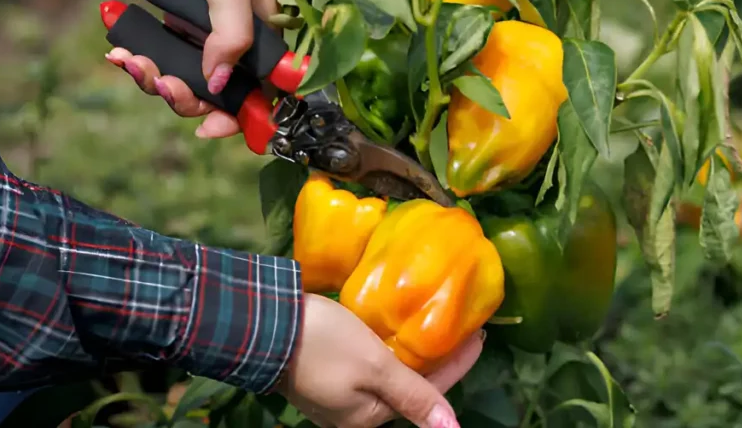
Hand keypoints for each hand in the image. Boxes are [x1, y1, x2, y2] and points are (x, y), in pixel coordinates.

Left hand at [106, 0, 275, 138]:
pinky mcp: (175, 36)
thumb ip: (232, 34)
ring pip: (185, 84)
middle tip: (159, 82)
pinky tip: (119, 48)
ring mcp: (204, 41)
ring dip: (154, 80)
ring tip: (128, 58)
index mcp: (262, 35)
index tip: (209, 129)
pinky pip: (159, 64)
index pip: (263, 92)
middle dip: (186, 98)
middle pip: (219, 96)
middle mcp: (236, 44)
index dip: (242, 117)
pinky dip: (138, 62)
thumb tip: (218, 81)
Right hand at [278, 294, 482, 427]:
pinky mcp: (323, 375)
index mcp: (370, 417)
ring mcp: (337, 396)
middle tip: (461, 327)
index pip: (430, 391)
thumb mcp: (374, 366)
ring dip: (412, 354)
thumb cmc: (323, 344)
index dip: (458, 363)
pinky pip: (367, 367)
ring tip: (434, 326)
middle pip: (410, 386)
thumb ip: (413, 394)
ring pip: (388, 375)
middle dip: (437, 359)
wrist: (260, 325)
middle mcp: (355, 414)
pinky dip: (386, 350)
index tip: (481, 335)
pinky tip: (394, 332)